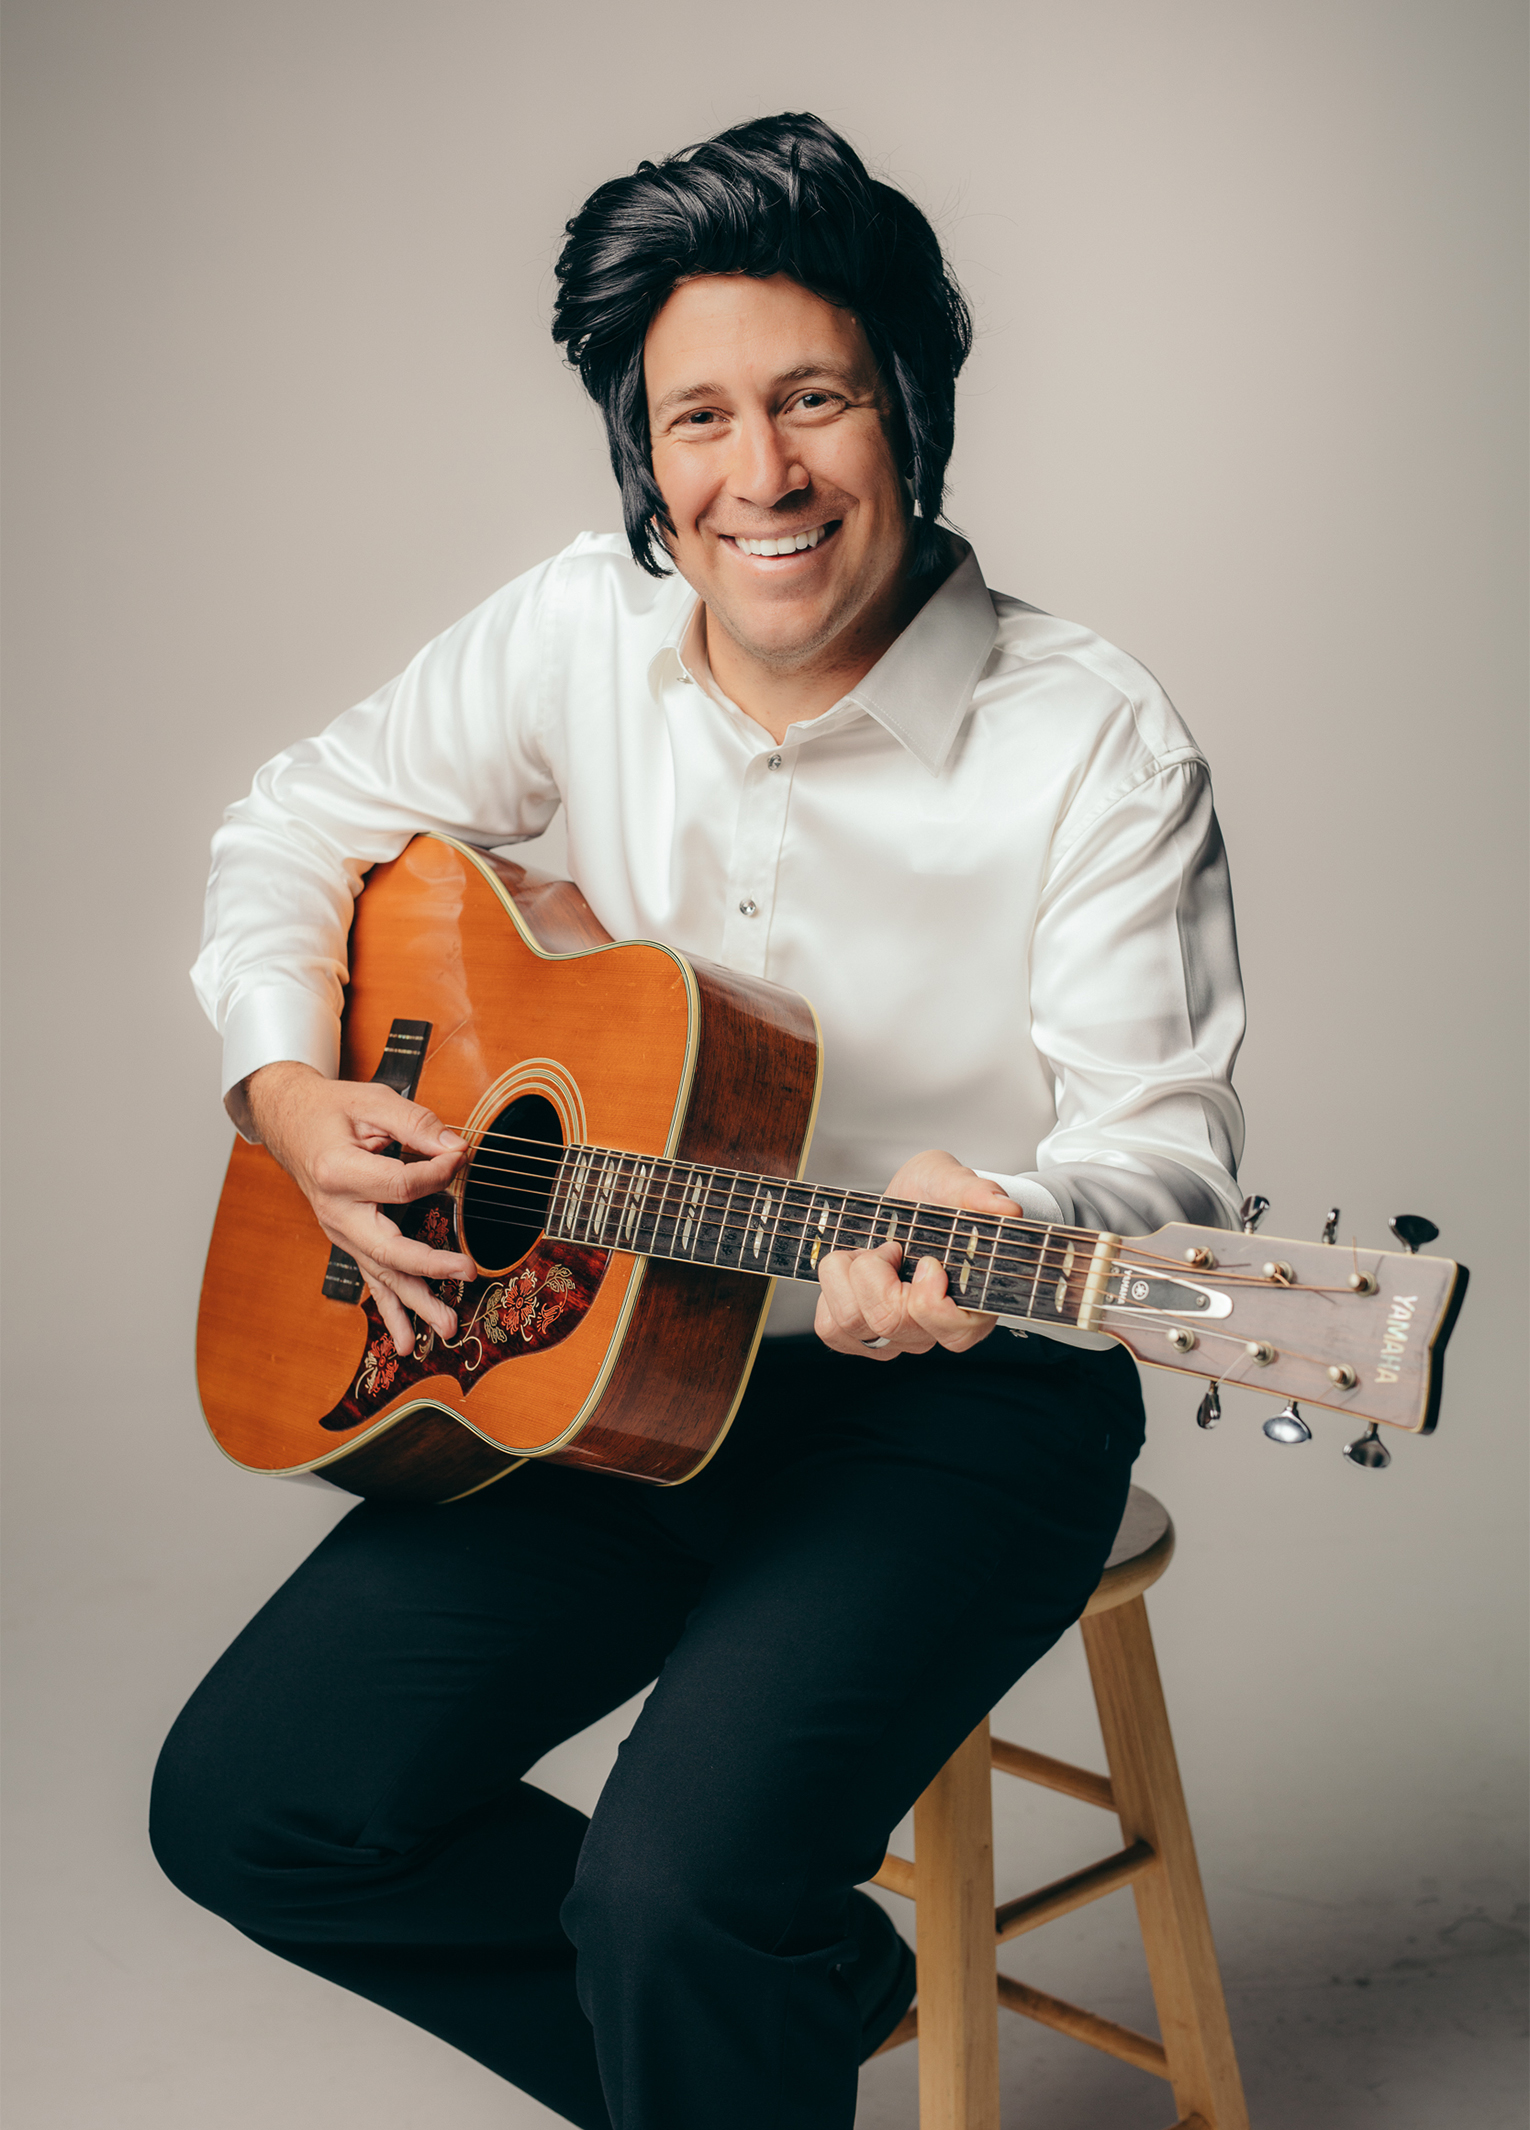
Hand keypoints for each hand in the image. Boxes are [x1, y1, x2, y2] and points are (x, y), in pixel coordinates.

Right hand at [244, 1061, 472, 1354]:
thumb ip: (417, 1124)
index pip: (400, 1185)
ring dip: (415, 1303)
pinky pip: (373, 1279)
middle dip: (429, 1264)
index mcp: (337, 1172)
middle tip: (467, 1272)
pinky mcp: (348, 1240)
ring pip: (381, 1274)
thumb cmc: (331, 1110)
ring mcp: (340, 1232)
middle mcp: (335, 1211)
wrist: (288, 1122)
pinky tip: (408, 1341)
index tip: (461, 1157)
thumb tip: (457, 1148)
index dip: (439, 1172)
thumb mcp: (373, 1102)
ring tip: (447, 1327)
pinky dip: (391, 1311)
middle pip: (387, 1247)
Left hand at [814, 1149, 1021, 1362]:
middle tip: (889, 1246)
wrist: (901, 1205)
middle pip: (889, 1321)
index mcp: (972, 1302)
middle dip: (874, 1270)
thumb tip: (1005, 1209)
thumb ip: (977, 1192)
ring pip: (853, 1324)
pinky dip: (829, 1293)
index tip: (928, 1261)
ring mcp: (896, 1336)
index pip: (955, 1333)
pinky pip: (831, 1329)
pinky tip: (849, 1273)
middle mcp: (933, 1328)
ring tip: (867, 1253)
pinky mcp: (859, 1336)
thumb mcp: (953, 1181)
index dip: (930, 1299)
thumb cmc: (932, 1199)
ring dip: (846, 1275)